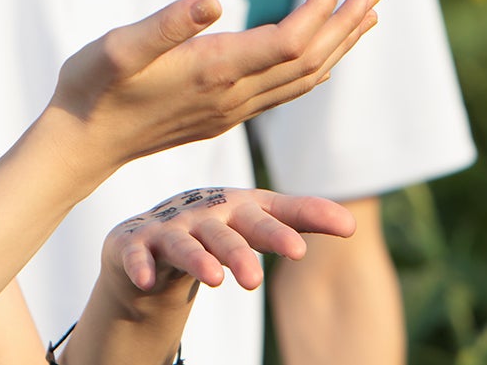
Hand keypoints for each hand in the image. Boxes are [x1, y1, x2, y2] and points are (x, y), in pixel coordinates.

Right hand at [49, 0, 379, 176]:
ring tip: (365, 17)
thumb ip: (167, 24)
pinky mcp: (222, 116)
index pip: (290, 40)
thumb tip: (214, 0)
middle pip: (309, 61)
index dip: (321, 10)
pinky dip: (313, 70)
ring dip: (338, 46)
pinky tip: (323, 58)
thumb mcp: (118, 47)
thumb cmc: (92, 87)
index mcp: (214, 72)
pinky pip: (283, 93)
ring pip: (302, 80)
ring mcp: (230, 110)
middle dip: (346, 25)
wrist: (81, 143)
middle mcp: (232, 96)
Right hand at [104, 188, 356, 296]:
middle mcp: (204, 214)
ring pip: (184, 243)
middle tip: (256, 279)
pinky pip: (136, 255)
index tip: (320, 240)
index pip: (270, 214)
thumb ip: (298, 220)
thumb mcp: (254, 223)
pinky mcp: (134, 244)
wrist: (148, 237)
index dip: (293, 224)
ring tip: (215, 279)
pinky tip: (147, 279)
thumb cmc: (215, 227)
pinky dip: (141, 265)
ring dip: (198, 259)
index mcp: (236, 207)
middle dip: (241, 250)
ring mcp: (167, 228)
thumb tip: (352, 224)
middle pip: (226, 232)